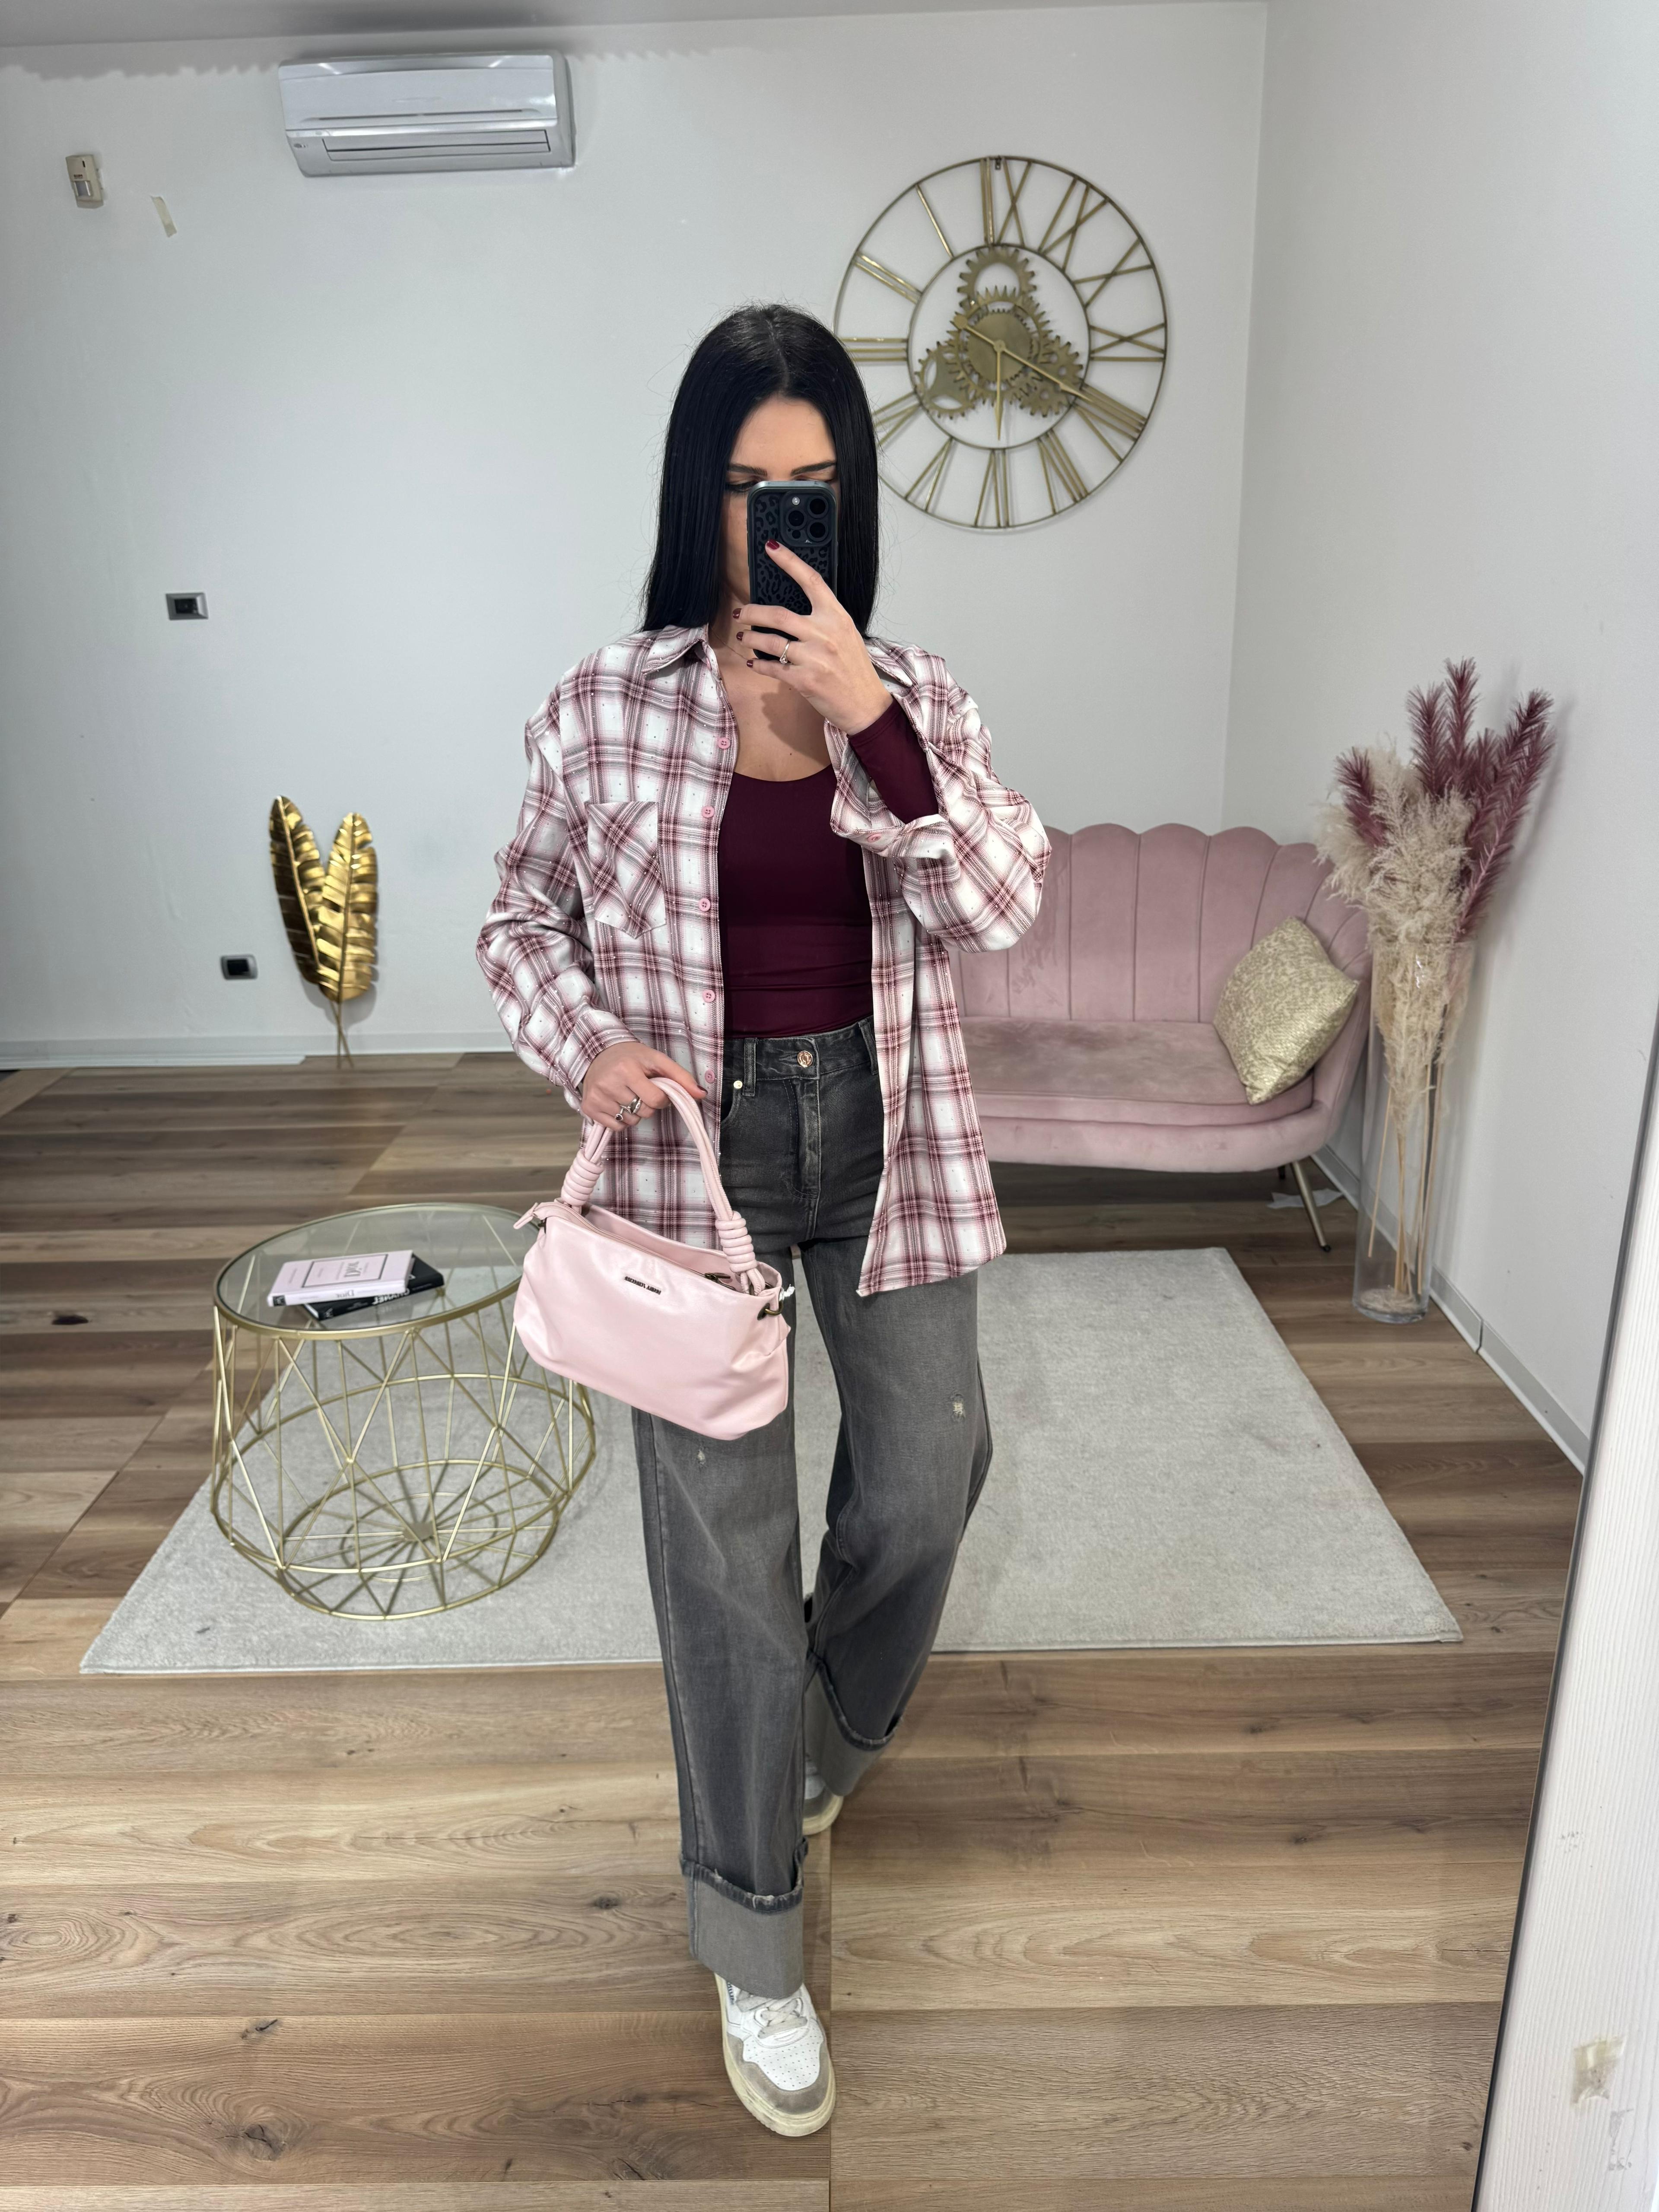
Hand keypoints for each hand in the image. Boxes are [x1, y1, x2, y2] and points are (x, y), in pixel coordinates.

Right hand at [582, 1040, 704, 1127]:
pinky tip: (617, 1104)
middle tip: (640, 1091)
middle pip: (643, 1112)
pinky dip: (621, 1120)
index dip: (661, 1098)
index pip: (656, 1099)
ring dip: (634, 1113)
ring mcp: (597, 1097)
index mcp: (627, 1069)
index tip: (656, 1089)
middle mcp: (609, 1083)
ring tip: (627, 1095)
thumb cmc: (631, 1057)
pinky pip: (615, 1127)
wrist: (597, 1053)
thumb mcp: (656, 1060)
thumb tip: (701, 1095)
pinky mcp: (589, 1107)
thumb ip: (681, 1077)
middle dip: (647, 1105)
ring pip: (630, 1121)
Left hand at [732, 543, 892, 733]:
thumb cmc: (854, 669)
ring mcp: (814, 657)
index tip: (771, 547)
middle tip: (742, 612)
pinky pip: (773, 667)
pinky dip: (760, 664)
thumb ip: (824, 621)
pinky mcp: (804, 680)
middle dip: (753, 612)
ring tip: (744, 635)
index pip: (811, 581)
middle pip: (778, 614)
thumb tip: (793, 612)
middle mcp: (825, 634)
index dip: (789, 561)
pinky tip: (754, 662)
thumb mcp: (846, 636)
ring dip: (752, 637)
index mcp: (837, 617)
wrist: (865, 705)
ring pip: (770, 642)